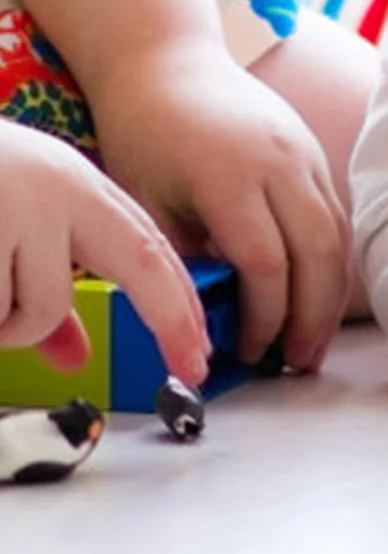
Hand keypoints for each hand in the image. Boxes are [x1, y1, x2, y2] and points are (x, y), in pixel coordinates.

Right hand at [0, 121, 209, 382]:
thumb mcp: (11, 222)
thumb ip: (42, 286)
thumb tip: (74, 356)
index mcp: (75, 186)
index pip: (150, 246)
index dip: (181, 303)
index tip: (201, 355)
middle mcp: (59, 188)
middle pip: (142, 263)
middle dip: (173, 319)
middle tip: (191, 367)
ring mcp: (14, 207)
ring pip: (38, 312)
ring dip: (4, 326)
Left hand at [90, 39, 348, 370]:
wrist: (170, 63)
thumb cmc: (146, 132)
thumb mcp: (146, 200)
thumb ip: (184, 256)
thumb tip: (212, 319)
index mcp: (232, 176)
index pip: (268, 263)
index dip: (265, 316)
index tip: (250, 351)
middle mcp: (281, 164)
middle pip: (318, 253)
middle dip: (313, 316)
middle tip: (299, 362)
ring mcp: (306, 155)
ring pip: (338, 237)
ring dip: (331, 295)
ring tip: (314, 340)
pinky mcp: (316, 154)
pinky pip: (336, 216)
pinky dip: (332, 262)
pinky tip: (317, 295)